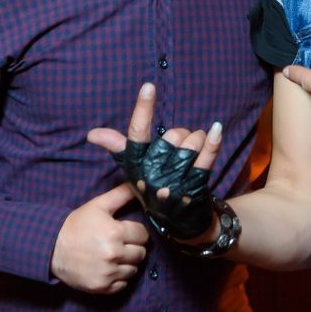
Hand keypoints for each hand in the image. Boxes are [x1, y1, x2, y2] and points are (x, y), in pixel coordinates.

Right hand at [51, 184, 149, 293]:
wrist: (52, 248)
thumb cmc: (77, 225)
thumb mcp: (98, 205)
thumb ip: (121, 194)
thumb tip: (139, 185)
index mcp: (115, 232)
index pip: (143, 235)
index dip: (136, 232)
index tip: (126, 231)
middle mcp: (114, 254)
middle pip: (141, 253)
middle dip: (133, 247)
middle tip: (120, 243)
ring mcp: (108, 273)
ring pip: (134, 270)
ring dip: (127, 263)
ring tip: (113, 255)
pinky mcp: (102, 287)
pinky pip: (123, 284)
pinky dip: (119, 278)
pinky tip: (109, 268)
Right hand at [88, 83, 221, 239]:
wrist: (179, 224)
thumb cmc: (153, 189)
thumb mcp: (133, 171)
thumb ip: (119, 148)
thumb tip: (93, 133)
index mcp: (136, 167)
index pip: (136, 134)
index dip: (142, 109)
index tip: (149, 86)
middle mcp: (152, 175)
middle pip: (171, 137)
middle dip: (181, 134)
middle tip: (182, 145)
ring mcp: (174, 183)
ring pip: (190, 145)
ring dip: (198, 139)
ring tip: (197, 145)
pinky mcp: (195, 189)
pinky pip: (206, 159)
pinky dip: (213, 141)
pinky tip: (217, 129)